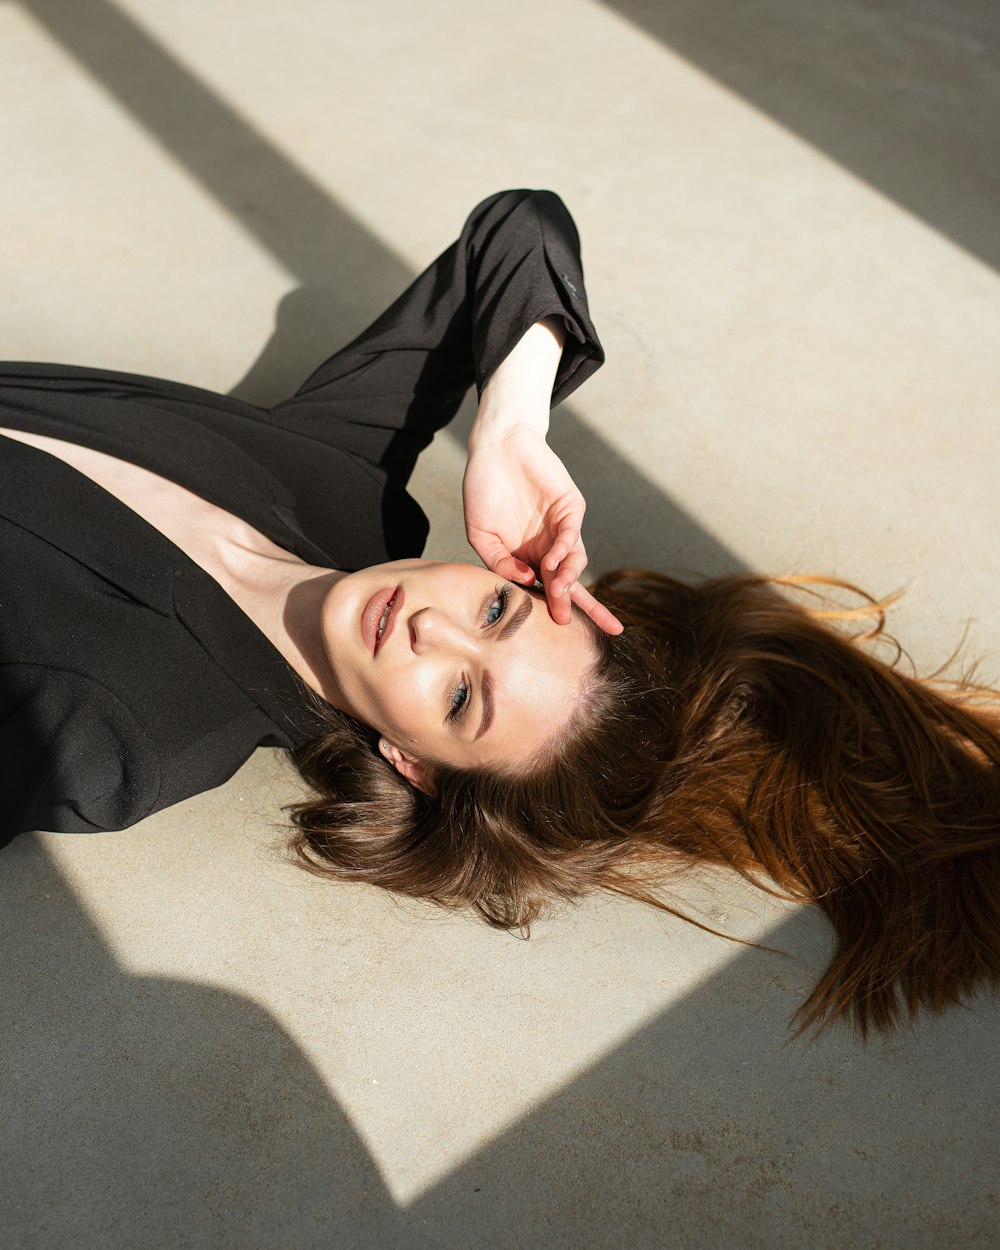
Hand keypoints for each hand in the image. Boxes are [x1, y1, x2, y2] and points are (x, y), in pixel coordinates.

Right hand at [463, 423, 622, 634]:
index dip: (555, 609)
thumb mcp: (480, 534)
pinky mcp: (570, 507)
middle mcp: (548, 547)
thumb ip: (498, 561)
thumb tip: (523, 582)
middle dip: (570, 603)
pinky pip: (572, 534)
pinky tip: (555, 562)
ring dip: (566, 579)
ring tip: (559, 591)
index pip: (547, 589)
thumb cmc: (484, 490)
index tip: (558, 629)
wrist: (495, 448)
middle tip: (564, 621)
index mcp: (528, 557)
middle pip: (568, 582)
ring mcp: (561, 527)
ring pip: (573, 561)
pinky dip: (565, 550)